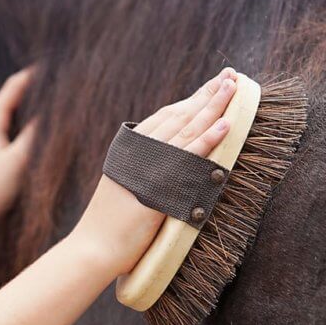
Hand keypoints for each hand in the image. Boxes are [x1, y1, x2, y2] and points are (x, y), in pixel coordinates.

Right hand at [69, 68, 237, 276]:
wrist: (93, 248)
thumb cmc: (109, 227)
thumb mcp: (124, 188)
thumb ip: (143, 171)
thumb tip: (167, 165)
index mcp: (130, 149)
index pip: (166, 116)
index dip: (191, 100)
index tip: (211, 86)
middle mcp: (138, 151)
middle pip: (178, 115)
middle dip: (206, 94)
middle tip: (229, 75)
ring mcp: (147, 166)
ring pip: (186, 128)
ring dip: (212, 105)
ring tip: (232, 86)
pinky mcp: (157, 184)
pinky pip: (188, 157)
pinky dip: (208, 138)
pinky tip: (226, 122)